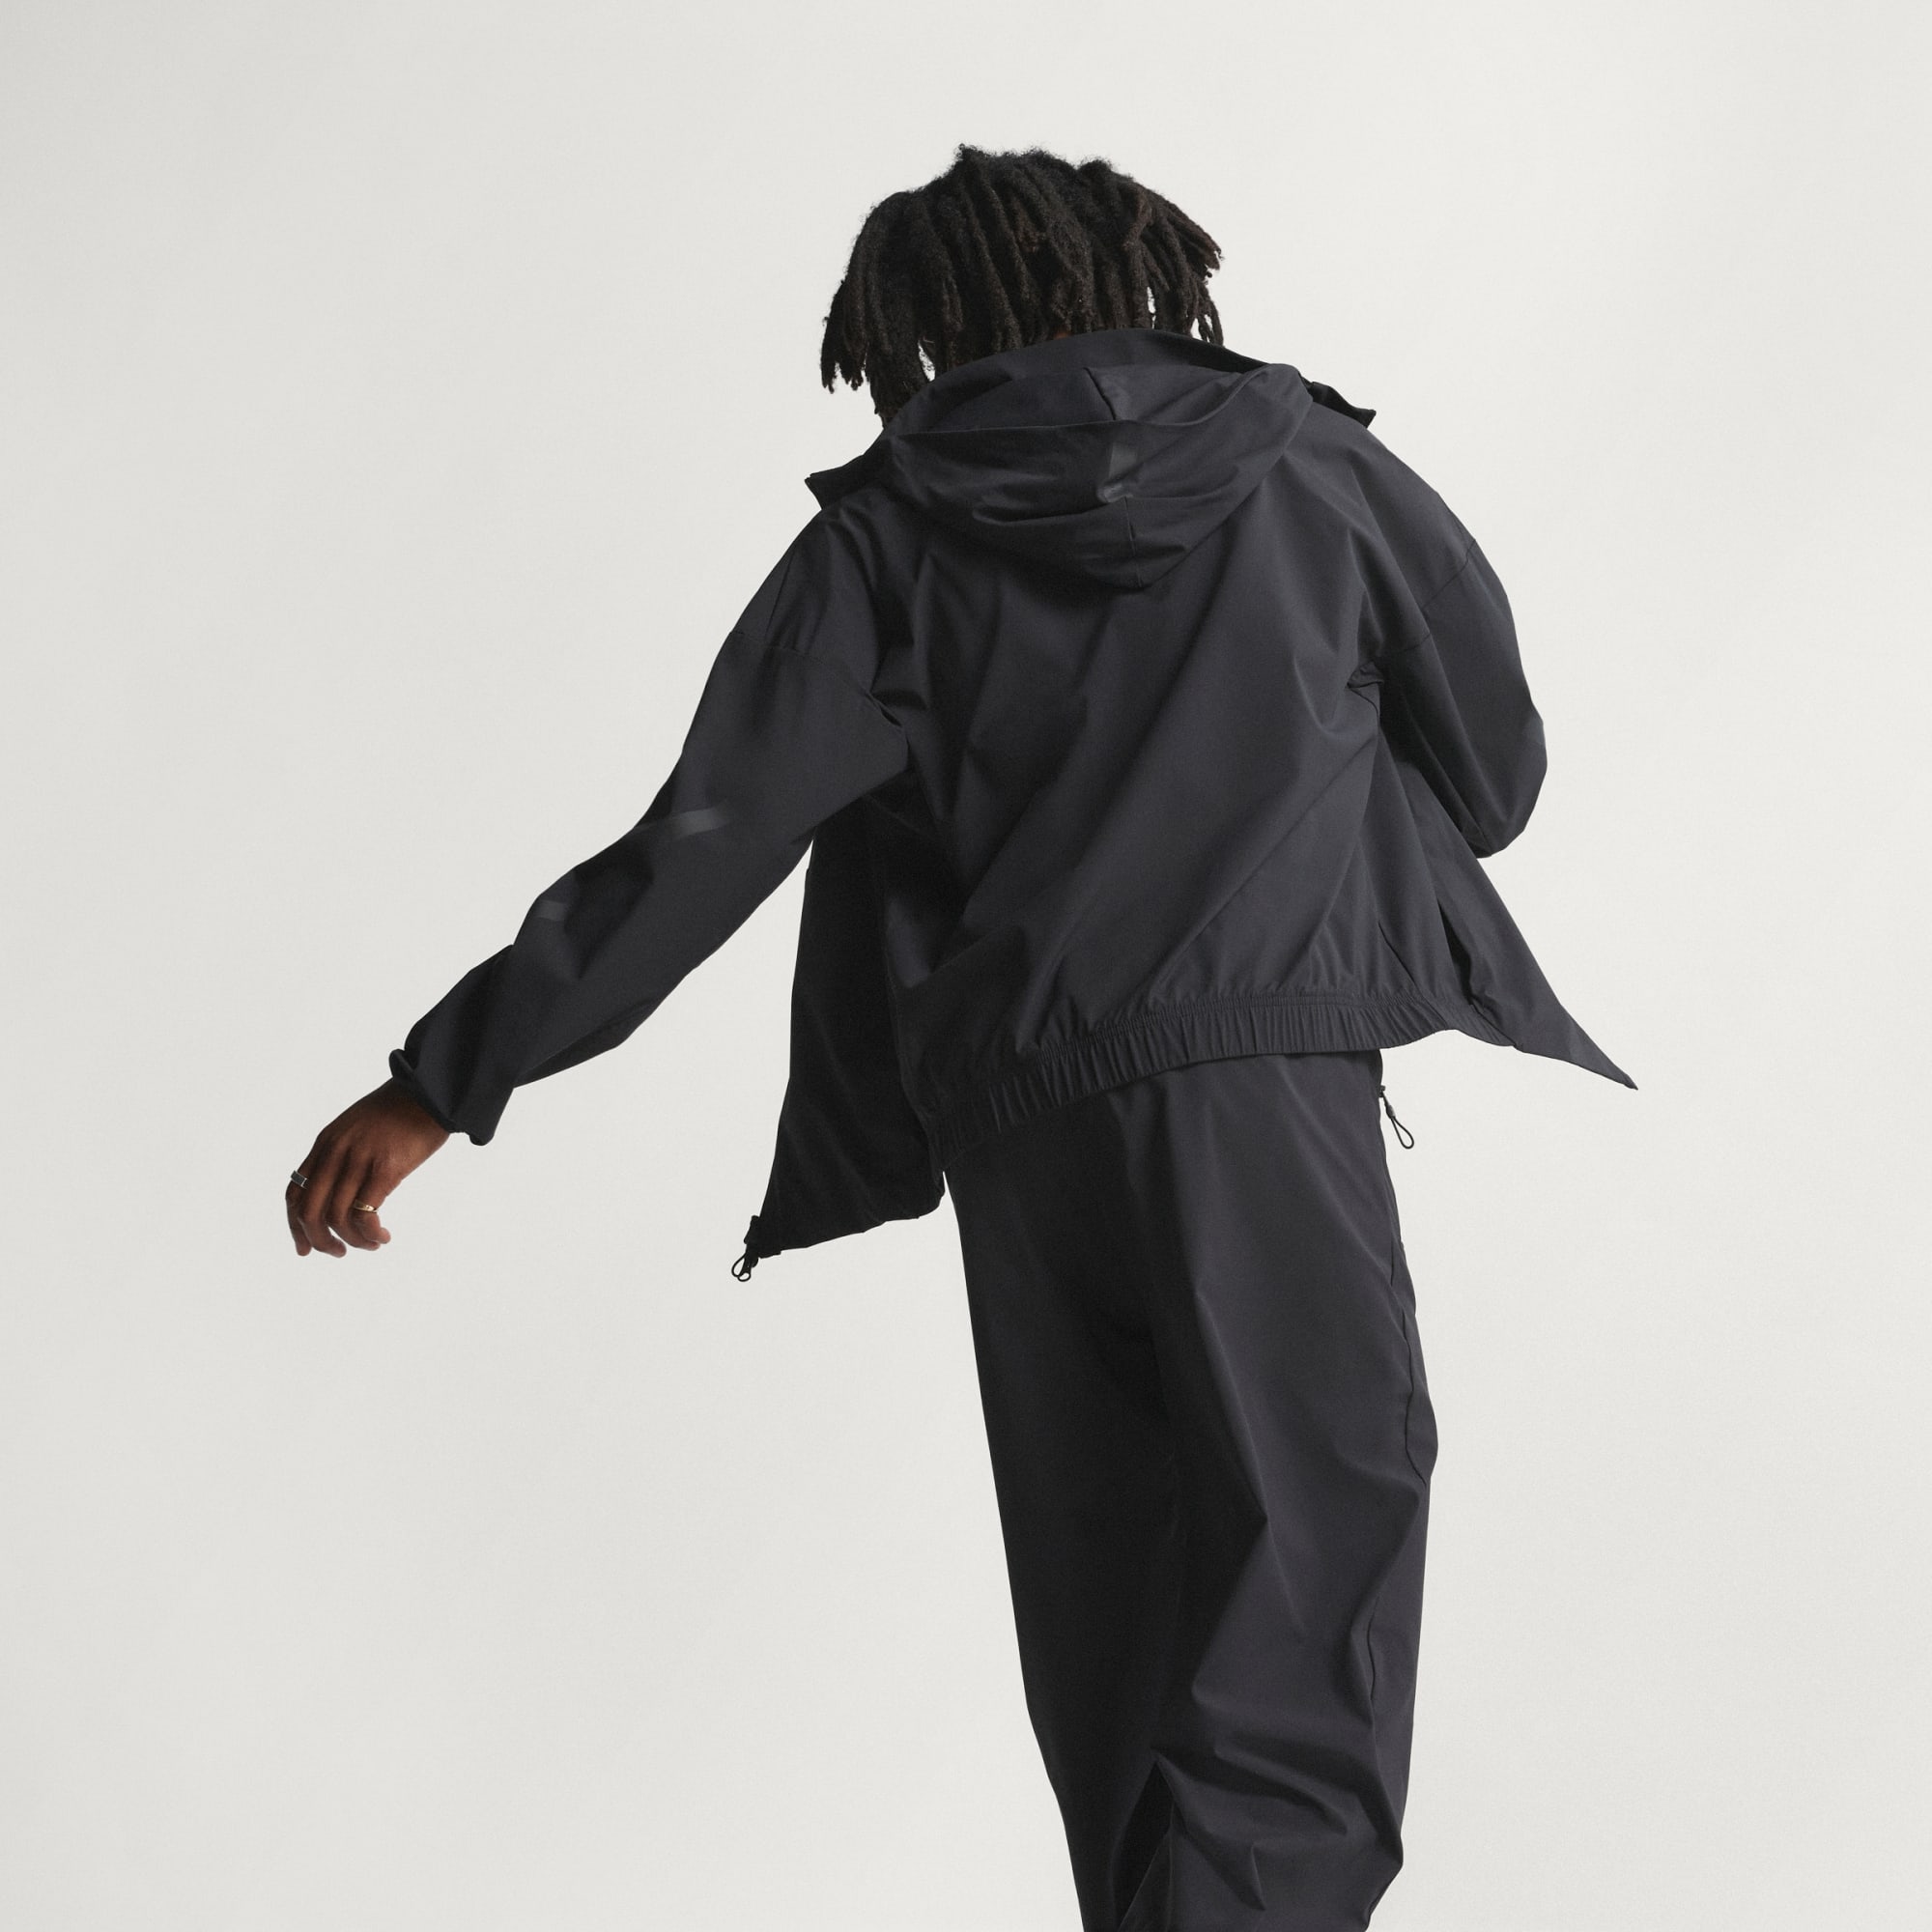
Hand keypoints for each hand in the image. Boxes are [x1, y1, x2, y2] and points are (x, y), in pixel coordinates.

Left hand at [286, 1077, 450, 1257]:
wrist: (430, 1091)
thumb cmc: (401, 1109)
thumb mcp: (357, 1127)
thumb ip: (343, 1153)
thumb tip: (341, 1187)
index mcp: (325, 1143)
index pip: (294, 1193)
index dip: (295, 1226)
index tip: (306, 1248)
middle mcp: (335, 1153)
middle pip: (310, 1211)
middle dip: (320, 1241)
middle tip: (339, 1252)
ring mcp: (359, 1160)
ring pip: (337, 1218)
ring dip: (352, 1241)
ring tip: (371, 1244)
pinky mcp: (385, 1168)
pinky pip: (365, 1214)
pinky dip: (370, 1233)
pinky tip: (383, 1236)